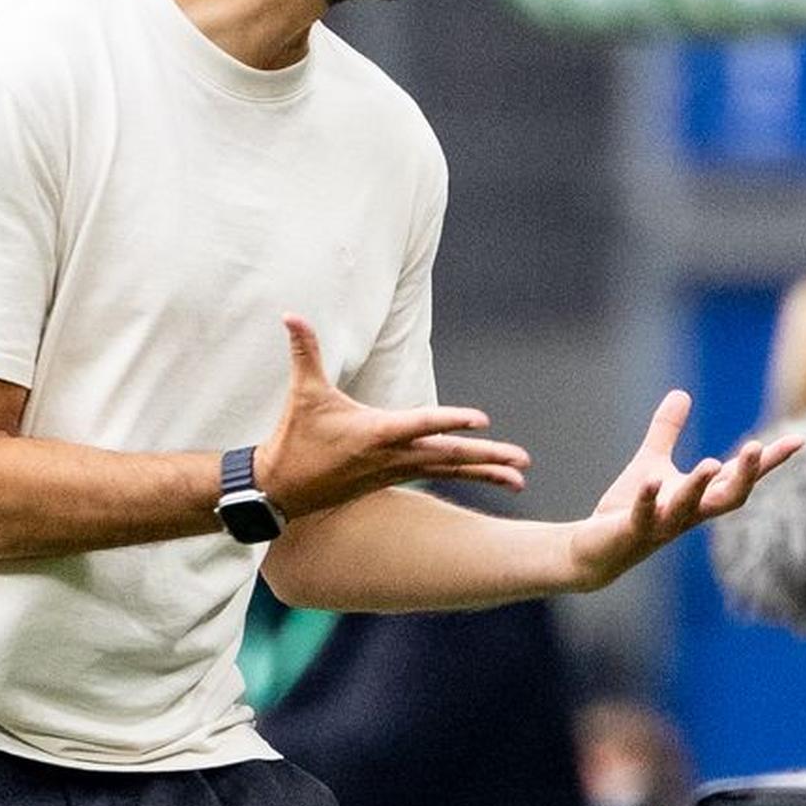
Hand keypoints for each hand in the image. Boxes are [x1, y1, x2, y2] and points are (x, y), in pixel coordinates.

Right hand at [254, 317, 529, 520]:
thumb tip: (291, 314)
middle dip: (487, 458)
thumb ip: (304, 352)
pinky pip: (440, 476)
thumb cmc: (295, 439)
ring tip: (521, 479)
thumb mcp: (303, 394)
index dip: (451, 420)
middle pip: (449, 455)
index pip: (422, 423)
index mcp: (376, 432)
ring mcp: (397, 471)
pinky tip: (494, 479)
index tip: (483, 420)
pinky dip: (468, 477)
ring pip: (449, 470)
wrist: (283, 490)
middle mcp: (393, 456)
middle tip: (522, 460)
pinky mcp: (396, 479)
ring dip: (486, 473)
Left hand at [564, 390, 802, 591]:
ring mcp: (663, 525)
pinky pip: (644, 516)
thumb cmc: (629, 509)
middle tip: (756, 448)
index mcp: (699, 497)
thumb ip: (667, 431)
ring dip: (699, 486)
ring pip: (688, 509)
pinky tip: (651, 482)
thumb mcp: (652, 464)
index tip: (799, 440)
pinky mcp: (633, 531)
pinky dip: (647, 499)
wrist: (596, 551)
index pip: (740, 477)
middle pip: (728, 498)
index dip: (769, 461)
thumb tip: (682, 393)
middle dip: (744, 476)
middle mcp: (689, 513)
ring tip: (710, 463)